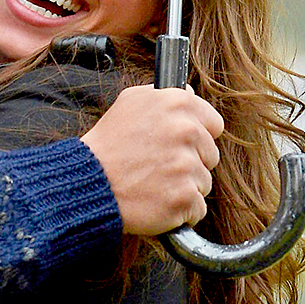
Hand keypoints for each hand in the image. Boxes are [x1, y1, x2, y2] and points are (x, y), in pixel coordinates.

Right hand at [81, 84, 222, 236]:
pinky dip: (180, 210)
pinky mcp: (184, 198)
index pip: (214, 124)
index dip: (198, 136)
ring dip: (184, 187)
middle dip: (191, 163)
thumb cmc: (109, 144)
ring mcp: (187, 166)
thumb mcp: (131, 101)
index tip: (180, 145)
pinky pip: (197, 208)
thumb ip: (163, 95)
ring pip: (204, 182)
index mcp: (179, 104)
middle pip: (211, 155)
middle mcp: (187, 131)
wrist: (89, 182)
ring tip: (154, 183)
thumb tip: (190, 93)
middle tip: (160, 165)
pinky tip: (157, 200)